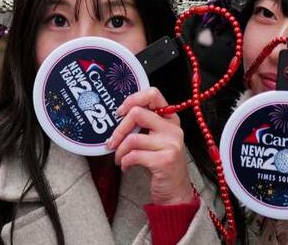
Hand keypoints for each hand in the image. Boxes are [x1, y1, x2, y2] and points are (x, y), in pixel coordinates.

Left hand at [105, 88, 194, 205]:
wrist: (175, 193)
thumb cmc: (161, 165)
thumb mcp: (156, 140)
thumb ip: (144, 125)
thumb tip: (118, 116)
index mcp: (170, 119)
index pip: (153, 94)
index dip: (132, 99)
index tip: (120, 112)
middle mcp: (173, 128)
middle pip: (137, 113)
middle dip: (119, 129)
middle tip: (112, 141)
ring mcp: (171, 144)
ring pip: (133, 138)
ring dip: (119, 150)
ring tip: (118, 157)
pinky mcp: (164, 160)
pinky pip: (134, 155)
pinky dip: (124, 161)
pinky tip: (125, 166)